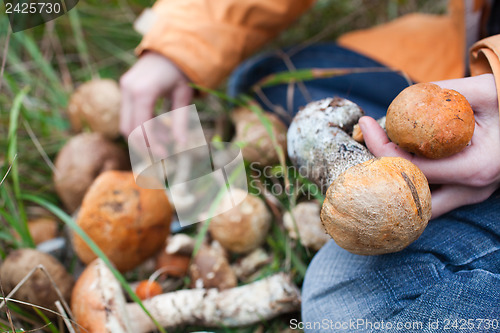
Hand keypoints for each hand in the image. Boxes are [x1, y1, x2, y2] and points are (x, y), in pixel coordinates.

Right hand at [119, 51, 193, 145]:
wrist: (172, 47)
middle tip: (162, 153)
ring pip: (127, 122)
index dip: (151, 144)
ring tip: (166, 139)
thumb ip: (180, 121)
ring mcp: (125, 88)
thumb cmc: (181, 71)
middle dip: (143, 144)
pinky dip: (143, 124)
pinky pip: (130, 113)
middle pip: (128, 128)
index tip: (164, 155)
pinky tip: (160, 128)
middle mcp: (129, 89)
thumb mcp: (183, 97)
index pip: (141, 127)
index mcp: (143, 91)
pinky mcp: (126, 89)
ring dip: (144, 135)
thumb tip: (181, 145)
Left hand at [359, 74, 499, 217]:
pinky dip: (410, 181)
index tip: (367, 124)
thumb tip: (402, 99)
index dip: (382, 147)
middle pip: (410, 195)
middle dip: (381, 172)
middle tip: (366, 144)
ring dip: (394, 182)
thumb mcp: (484, 90)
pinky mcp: (467, 193)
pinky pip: (430, 196)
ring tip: (378, 153)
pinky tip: (397, 159)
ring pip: (420, 205)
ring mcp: (470, 195)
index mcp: (474, 168)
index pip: (412, 167)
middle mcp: (471, 190)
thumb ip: (445, 91)